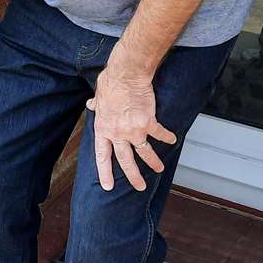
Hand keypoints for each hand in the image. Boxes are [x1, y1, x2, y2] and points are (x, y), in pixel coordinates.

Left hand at [86, 69, 176, 191]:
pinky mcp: (148, 123)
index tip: (108, 186)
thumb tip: (91, 104)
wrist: (126, 76)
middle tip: (139, 187)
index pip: (102, 156)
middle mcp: (117, 134)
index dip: (105, 172)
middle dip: (133, 176)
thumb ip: (96, 105)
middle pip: (125, 160)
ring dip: (153, 162)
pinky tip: (172, 140)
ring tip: (159, 169)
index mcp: (103, 129)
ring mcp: (133, 131)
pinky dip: (167, 137)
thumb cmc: (111, 83)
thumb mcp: (99, 97)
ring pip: (144, 152)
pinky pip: (159, 134)